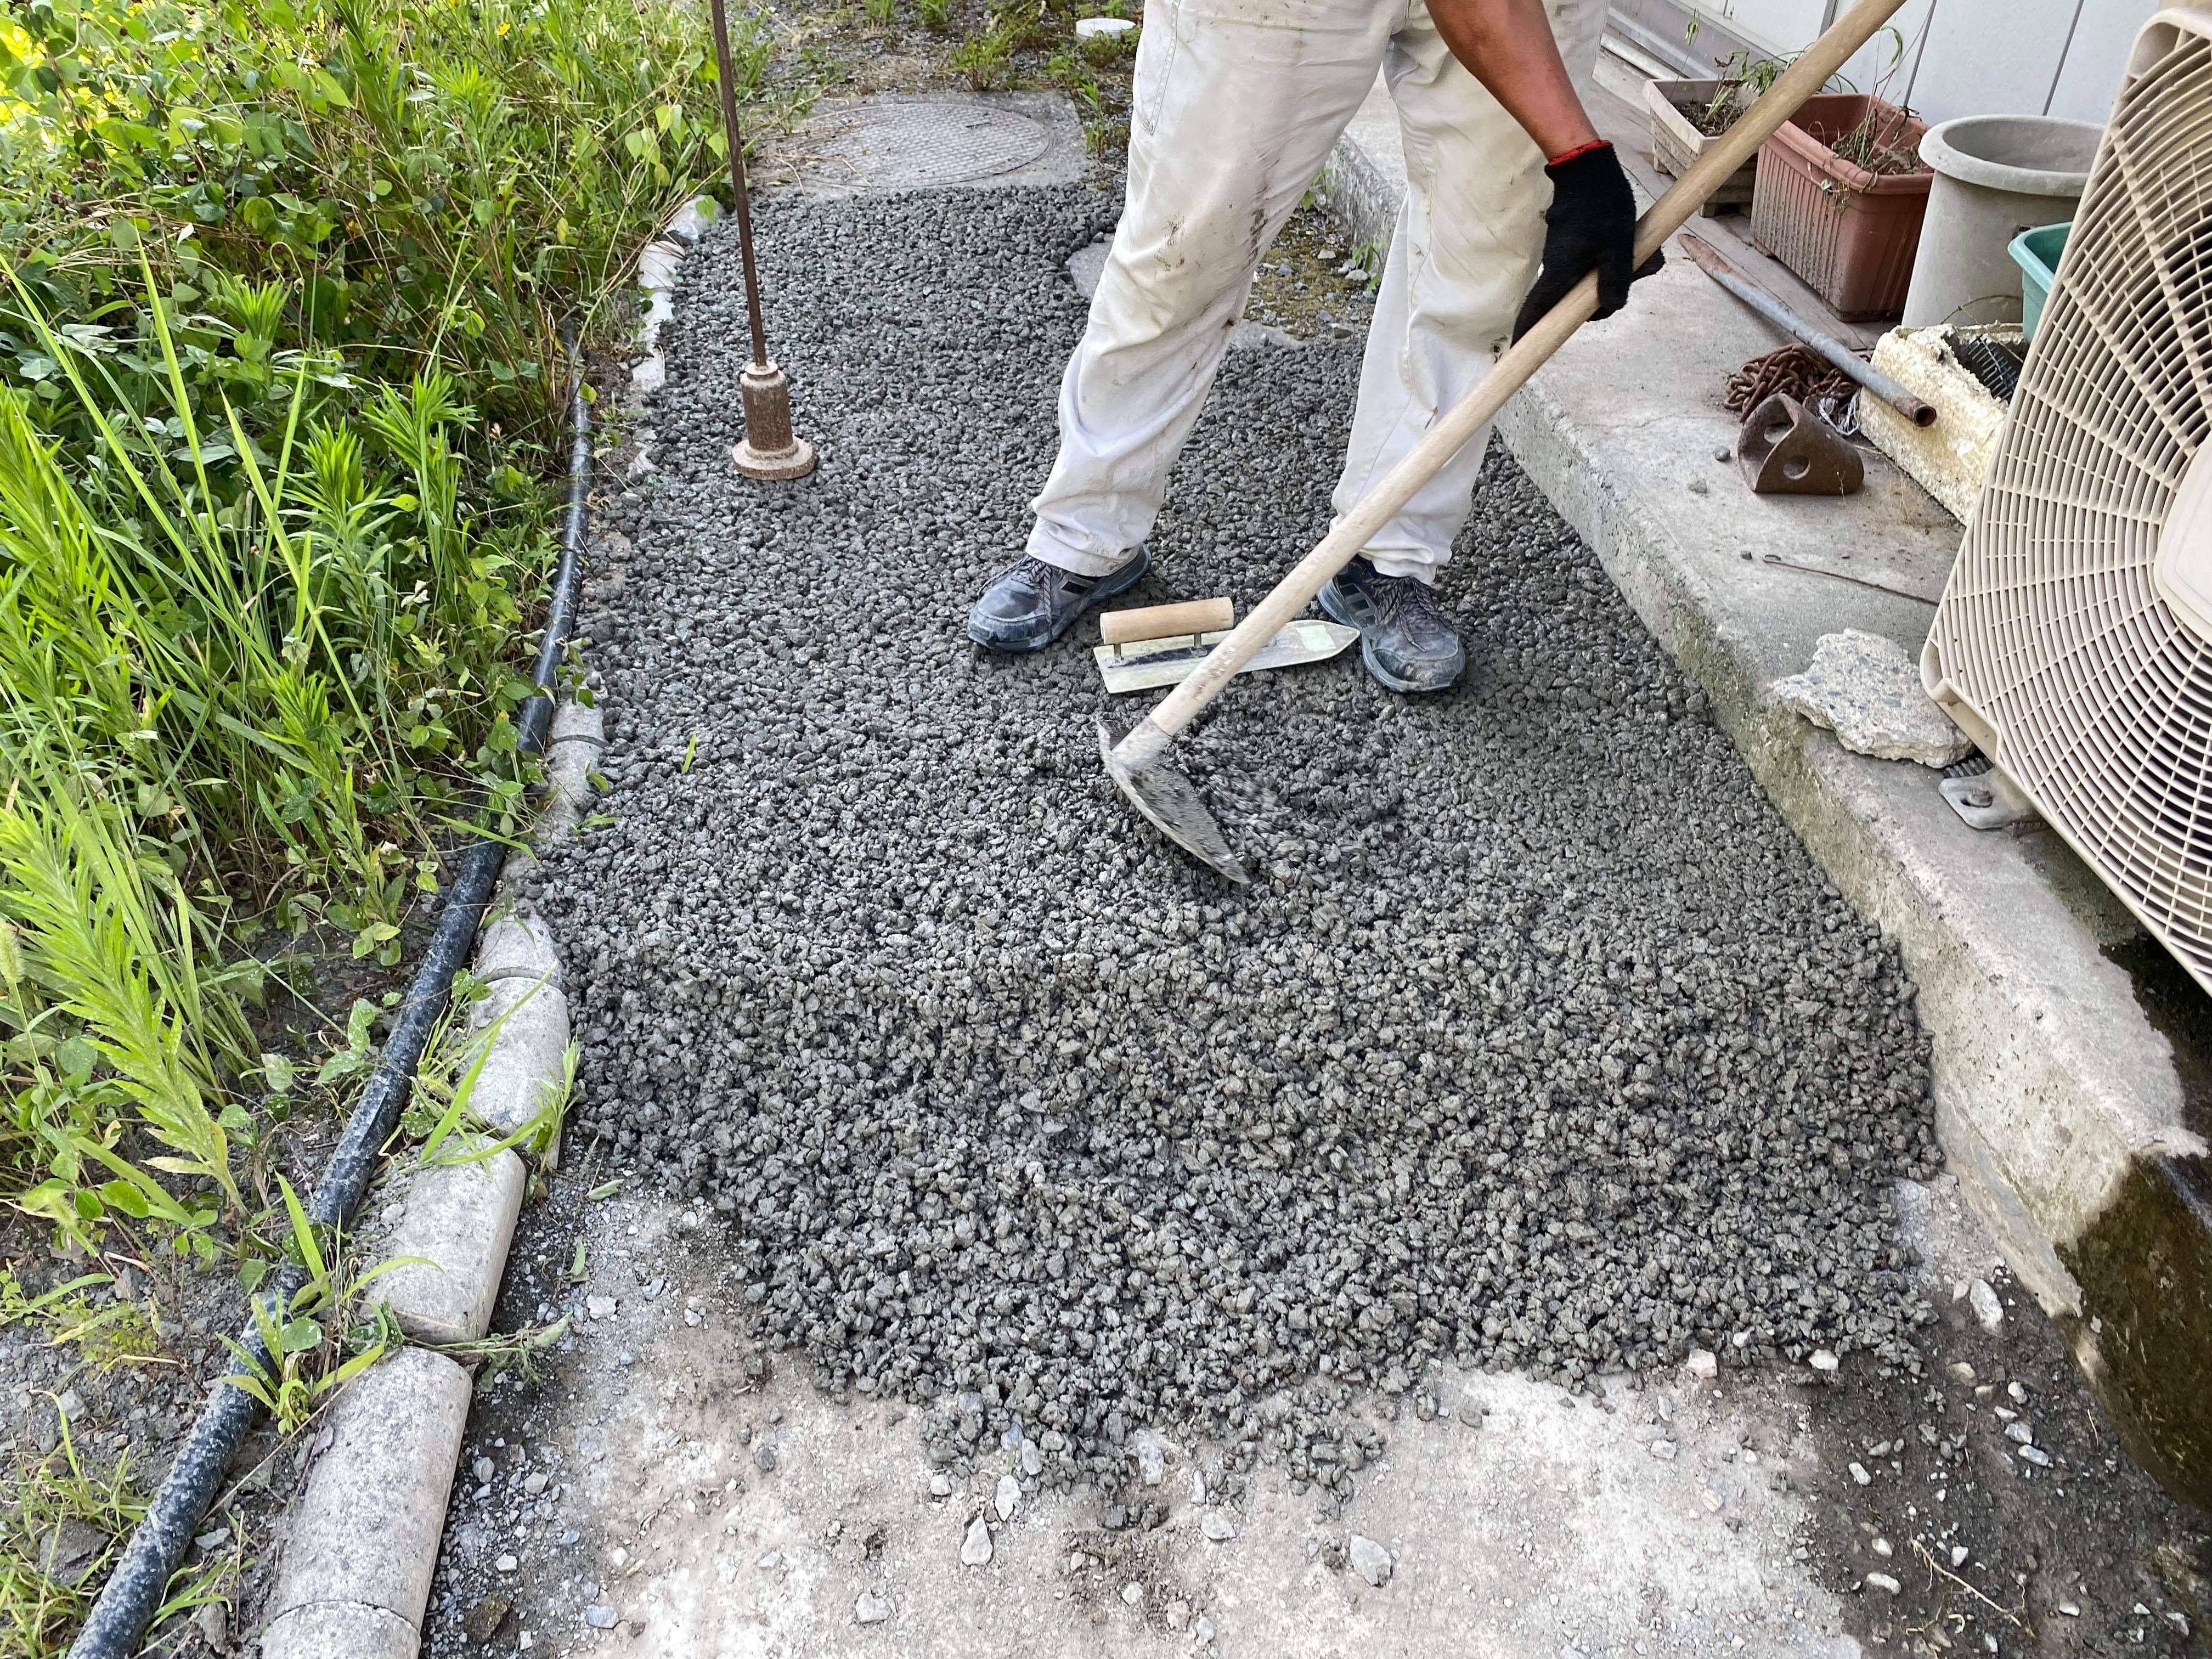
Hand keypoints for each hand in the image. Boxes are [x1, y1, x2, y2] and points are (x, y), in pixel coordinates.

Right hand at [1511, 142, 1662, 342]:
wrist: (1588, 167)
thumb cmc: (1602, 204)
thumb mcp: (1617, 245)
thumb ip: (1616, 280)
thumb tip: (1612, 308)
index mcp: (1560, 274)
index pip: (1537, 313)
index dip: (1529, 335)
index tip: (1519, 353)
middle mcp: (1556, 269)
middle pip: (1570, 304)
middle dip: (1602, 301)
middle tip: (1634, 276)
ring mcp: (1564, 258)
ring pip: (1586, 284)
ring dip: (1613, 278)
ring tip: (1642, 256)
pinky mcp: (1573, 247)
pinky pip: (1591, 266)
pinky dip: (1611, 263)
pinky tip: (1634, 247)